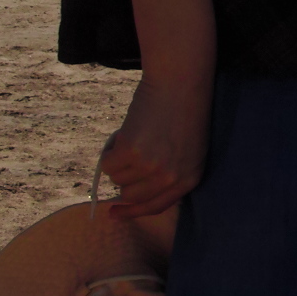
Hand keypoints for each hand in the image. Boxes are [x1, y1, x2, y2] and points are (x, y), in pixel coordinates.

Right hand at [100, 71, 210, 219]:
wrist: (180, 82)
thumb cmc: (182, 112)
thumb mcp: (186, 150)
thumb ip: (168, 173)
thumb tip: (129, 195)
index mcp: (189, 178)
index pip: (156, 207)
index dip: (132, 211)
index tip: (113, 213)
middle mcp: (171, 178)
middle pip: (131, 195)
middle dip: (125, 178)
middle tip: (130, 156)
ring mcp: (151, 166)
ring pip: (116, 179)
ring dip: (119, 160)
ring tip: (137, 135)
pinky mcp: (131, 152)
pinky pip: (107, 164)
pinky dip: (110, 150)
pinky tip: (127, 132)